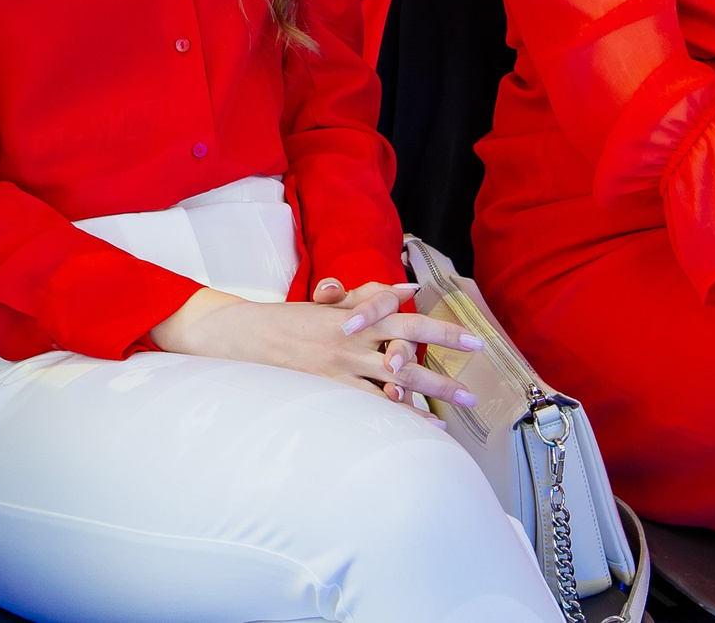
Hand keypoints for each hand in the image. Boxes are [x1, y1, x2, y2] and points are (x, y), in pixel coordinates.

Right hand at [153, 281, 482, 407]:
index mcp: (350, 315)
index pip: (401, 314)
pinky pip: (369, 404)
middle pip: (408, 340)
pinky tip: (422, 428)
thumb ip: (364, 298)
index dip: (434, 322)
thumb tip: (402, 286)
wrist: (236, 336)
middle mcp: (350, 337)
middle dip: (445, 348)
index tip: (464, 332)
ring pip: (395, 376)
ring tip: (463, 402)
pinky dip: (399, 416)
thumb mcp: (324, 308)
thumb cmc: (282, 325)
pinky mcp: (325, 387)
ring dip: (433, 390)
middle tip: (478, 359)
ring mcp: (338, 363)